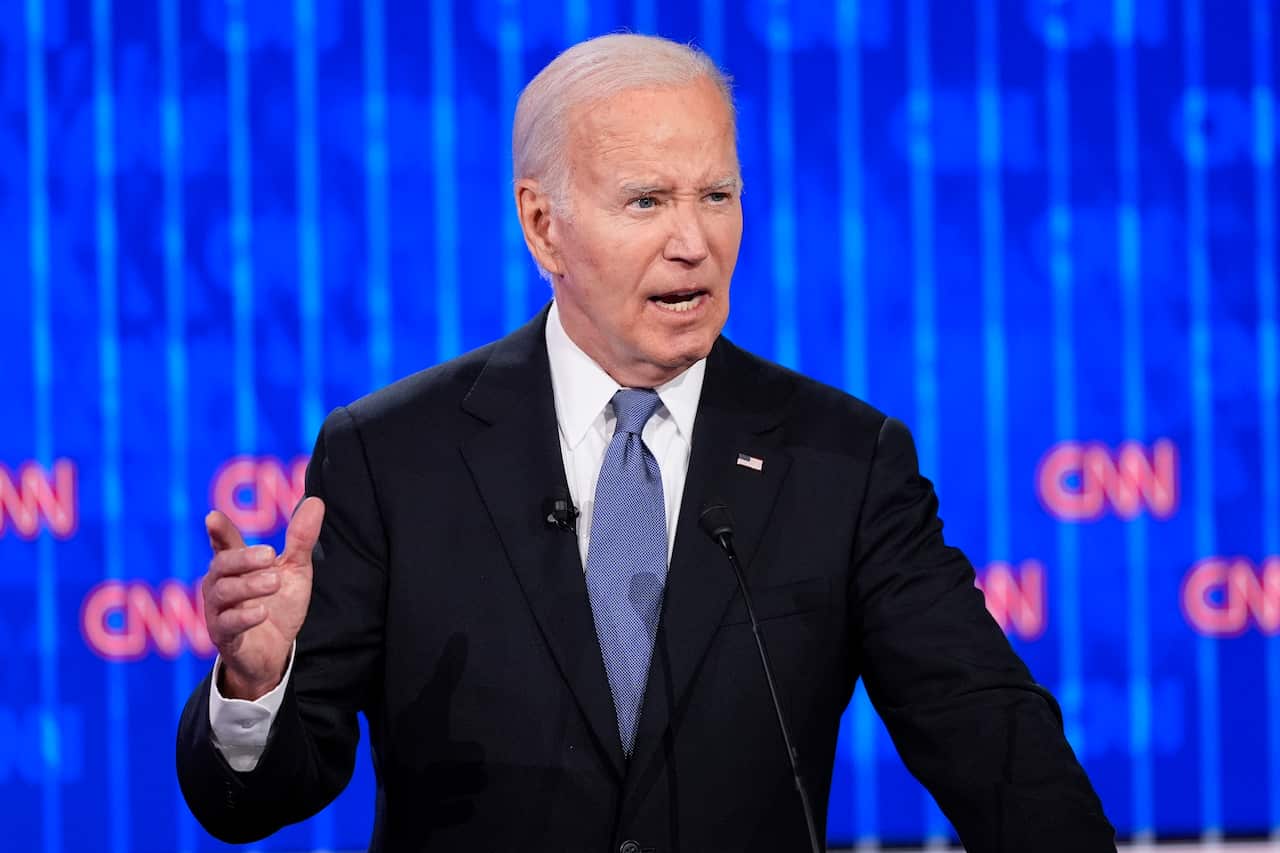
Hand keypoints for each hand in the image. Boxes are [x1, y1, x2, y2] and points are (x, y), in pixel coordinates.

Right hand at [201, 497, 324, 699]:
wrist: (275, 653)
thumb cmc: (278, 606)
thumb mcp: (294, 570)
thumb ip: (301, 539)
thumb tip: (316, 501)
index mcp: (236, 565)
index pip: (223, 543)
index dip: (218, 531)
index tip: (213, 518)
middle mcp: (221, 584)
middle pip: (222, 564)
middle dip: (243, 557)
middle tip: (270, 554)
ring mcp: (219, 610)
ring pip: (223, 592)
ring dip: (249, 585)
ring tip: (275, 581)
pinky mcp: (224, 636)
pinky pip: (226, 624)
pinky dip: (244, 616)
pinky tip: (261, 612)